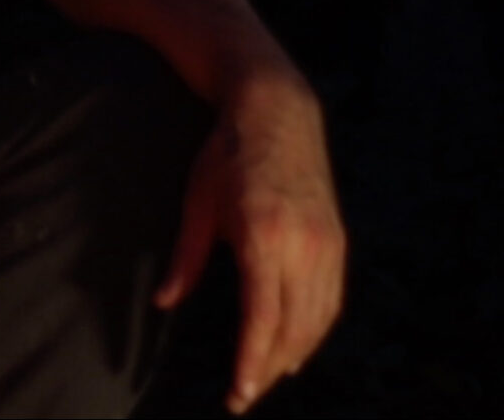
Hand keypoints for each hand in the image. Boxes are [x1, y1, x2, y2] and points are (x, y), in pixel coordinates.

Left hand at [155, 71, 344, 413]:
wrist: (278, 111)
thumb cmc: (228, 155)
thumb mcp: (197, 203)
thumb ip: (186, 259)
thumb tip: (164, 302)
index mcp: (263, 237)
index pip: (261, 318)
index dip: (251, 361)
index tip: (239, 393)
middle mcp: (303, 245)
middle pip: (293, 328)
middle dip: (269, 368)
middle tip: (244, 396)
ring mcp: (327, 244)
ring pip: (317, 320)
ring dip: (294, 354)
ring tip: (266, 377)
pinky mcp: (338, 240)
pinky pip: (331, 299)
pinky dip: (315, 329)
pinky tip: (297, 346)